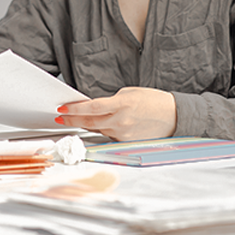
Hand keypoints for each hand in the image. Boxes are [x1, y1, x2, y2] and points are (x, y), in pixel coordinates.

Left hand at [55, 87, 176, 140]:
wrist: (174, 116)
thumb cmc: (154, 101)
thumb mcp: (130, 93)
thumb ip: (111, 101)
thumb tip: (95, 108)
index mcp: (121, 104)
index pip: (91, 108)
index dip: (74, 109)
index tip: (62, 109)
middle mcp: (121, 121)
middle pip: (89, 122)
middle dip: (72, 120)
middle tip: (61, 117)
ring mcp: (124, 134)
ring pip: (99, 130)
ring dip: (87, 125)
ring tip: (77, 119)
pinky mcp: (127, 141)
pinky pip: (110, 135)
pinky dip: (104, 129)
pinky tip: (104, 124)